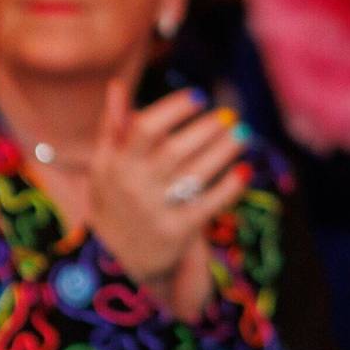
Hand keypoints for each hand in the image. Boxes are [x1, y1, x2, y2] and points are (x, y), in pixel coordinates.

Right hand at [89, 80, 251, 320]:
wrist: (123, 263)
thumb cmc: (117, 202)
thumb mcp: (104, 168)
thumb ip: (112, 129)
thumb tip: (117, 85)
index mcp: (114, 165)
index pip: (144, 129)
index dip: (174, 109)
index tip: (199, 97)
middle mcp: (132, 188)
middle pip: (174, 150)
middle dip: (206, 129)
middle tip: (229, 115)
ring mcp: (154, 212)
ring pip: (196, 174)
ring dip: (224, 150)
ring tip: (243, 133)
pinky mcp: (177, 234)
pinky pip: (209, 204)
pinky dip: (230, 186)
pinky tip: (244, 169)